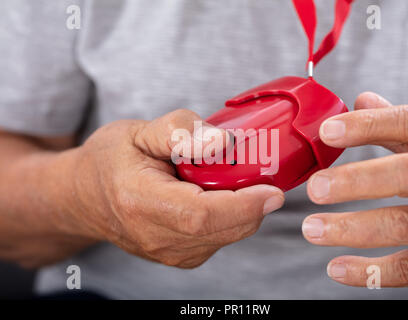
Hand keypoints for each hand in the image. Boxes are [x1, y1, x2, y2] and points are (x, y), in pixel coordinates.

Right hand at [68, 110, 284, 268]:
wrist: (85, 196)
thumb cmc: (110, 160)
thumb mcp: (139, 131)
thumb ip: (181, 131)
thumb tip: (223, 142)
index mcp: (140, 202)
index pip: (201, 215)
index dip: (243, 204)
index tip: (273, 189)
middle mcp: (155, 238)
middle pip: (223, 228)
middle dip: (252, 202)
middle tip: (261, 172)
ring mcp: (168, 254)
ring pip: (227, 235)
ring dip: (243, 209)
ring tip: (230, 179)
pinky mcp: (180, 257)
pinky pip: (220, 238)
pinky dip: (231, 216)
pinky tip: (217, 195)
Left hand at [302, 92, 407, 286]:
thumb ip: (400, 125)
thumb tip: (363, 100)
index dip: (370, 126)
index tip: (327, 132)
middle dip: (358, 180)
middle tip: (315, 188)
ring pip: (407, 225)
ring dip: (353, 228)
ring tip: (311, 229)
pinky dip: (372, 272)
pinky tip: (336, 268)